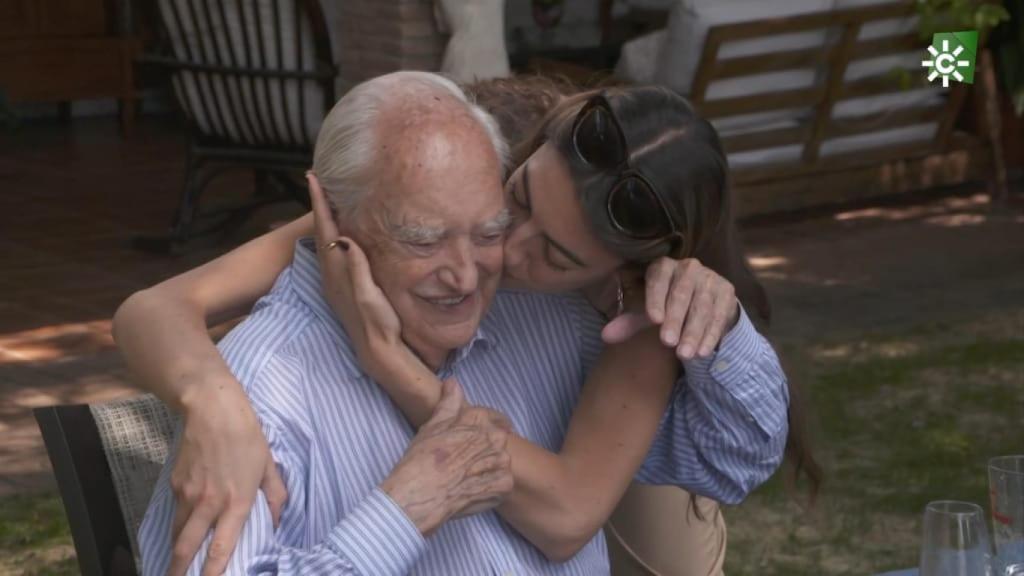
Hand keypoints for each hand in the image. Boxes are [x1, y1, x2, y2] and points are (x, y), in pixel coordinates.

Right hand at [168, 384, 287, 575]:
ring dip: (176, 552)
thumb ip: (275, 497)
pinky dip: (178, 525)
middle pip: (186, 548)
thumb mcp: (268, 466)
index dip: (213, 572)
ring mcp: (188, 494)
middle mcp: (209, 503)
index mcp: (237, 501)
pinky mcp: (175, 484)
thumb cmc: (247, 436)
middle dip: (178, 572)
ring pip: (178, 533)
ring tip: (176, 566)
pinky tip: (184, 528)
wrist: (212, 409)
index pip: (221, 547)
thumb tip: (277, 523)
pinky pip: (176, 512)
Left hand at [308, 172, 402, 374]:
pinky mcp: (344, 286)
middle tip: (319, 180)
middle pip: (322, 230)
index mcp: (338, 269)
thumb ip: (357, 267)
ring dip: (326, 218)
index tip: (313, 177)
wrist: (378, 350)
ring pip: (327, 240)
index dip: (320, 203)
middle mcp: (333, 272)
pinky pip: (335, 251)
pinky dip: (335, 234)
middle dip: (320, 204)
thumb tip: (345, 237)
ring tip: (329, 199)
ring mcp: (337, 280)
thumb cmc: (378, 322)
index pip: (325, 228)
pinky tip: (342, 233)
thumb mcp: (369, 294)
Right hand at [381, 379, 513, 534]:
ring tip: (467, 477)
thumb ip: (448, 403)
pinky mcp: (504, 485)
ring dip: (490, 468)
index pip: (489, 417)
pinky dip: (492, 487)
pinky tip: (474, 490)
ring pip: (501, 461)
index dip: (479, 428)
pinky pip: (503, 483)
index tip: (472, 439)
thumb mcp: (432, 426)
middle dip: (484, 448)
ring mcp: (501, 462)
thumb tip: (454, 383)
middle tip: (464, 461)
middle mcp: (494, 437)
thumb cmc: (422, 460)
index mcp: (478, 419)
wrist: (421, 495)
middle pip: (497, 439)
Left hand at [601, 258, 739, 359]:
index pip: (659, 279)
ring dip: (693, 332)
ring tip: (684, 355)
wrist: (704, 300)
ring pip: (702, 307)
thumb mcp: (650, 312)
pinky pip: (719, 315)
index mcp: (664, 267)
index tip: (654, 320)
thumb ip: (630, 323)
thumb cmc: (668, 305)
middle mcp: (689, 267)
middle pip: (682, 294)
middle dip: (675, 320)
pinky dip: (711, 335)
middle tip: (668, 343)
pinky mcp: (727, 292)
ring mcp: (710, 278)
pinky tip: (702, 352)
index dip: (656, 298)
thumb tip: (606, 335)